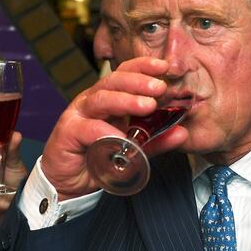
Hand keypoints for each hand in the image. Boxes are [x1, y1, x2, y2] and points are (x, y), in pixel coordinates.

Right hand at [41, 57, 188, 199]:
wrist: (69, 183)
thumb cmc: (97, 160)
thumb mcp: (132, 149)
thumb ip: (155, 140)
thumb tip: (182, 133)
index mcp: (108, 99)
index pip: (125, 74)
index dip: (143, 67)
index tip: (164, 67)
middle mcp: (92, 101)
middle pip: (114, 81)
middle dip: (138, 81)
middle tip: (160, 87)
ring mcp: (77, 115)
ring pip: (101, 99)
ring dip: (125, 100)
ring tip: (147, 106)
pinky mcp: (67, 133)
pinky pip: (88, 128)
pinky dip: (106, 132)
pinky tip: (121, 139)